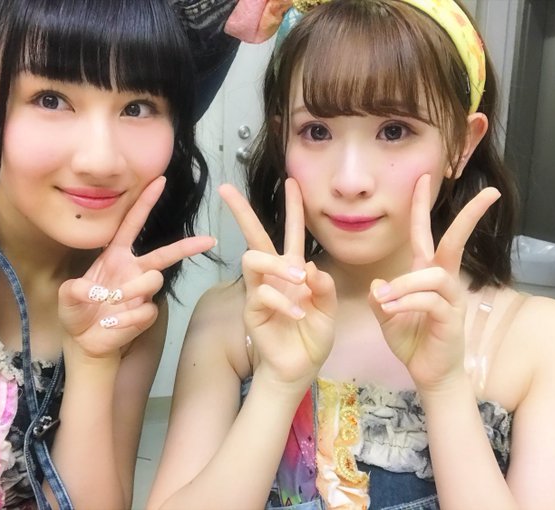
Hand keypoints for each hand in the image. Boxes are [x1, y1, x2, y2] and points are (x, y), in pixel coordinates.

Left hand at [58, 176, 215, 357]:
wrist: (84, 340)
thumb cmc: (77, 311)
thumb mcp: (67, 297)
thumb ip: (74, 290)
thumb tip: (92, 291)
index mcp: (116, 256)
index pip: (133, 224)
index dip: (145, 203)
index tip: (159, 180)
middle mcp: (134, 270)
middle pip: (165, 254)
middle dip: (186, 246)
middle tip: (208, 240)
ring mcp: (142, 292)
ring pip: (153, 280)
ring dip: (132, 290)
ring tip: (112, 303)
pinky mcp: (145, 313)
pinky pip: (145, 309)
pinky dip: (126, 318)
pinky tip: (111, 324)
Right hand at [219, 179, 335, 388]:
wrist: (297, 369)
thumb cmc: (311, 339)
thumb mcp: (328, 312)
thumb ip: (324, 289)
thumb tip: (310, 267)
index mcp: (294, 271)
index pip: (292, 233)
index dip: (293, 208)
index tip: (292, 182)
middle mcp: (274, 276)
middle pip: (255, 236)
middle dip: (242, 212)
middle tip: (226, 189)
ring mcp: (260, 291)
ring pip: (253, 259)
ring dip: (276, 264)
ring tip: (298, 281)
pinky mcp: (252, 309)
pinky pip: (263, 294)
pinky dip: (283, 302)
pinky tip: (299, 316)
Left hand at [369, 174, 500, 391]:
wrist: (428, 373)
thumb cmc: (412, 340)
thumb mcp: (386, 316)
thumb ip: (380, 298)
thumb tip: (378, 284)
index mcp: (425, 274)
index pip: (424, 234)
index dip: (421, 207)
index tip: (424, 179)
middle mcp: (442, 281)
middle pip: (455, 242)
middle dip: (470, 217)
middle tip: (490, 194)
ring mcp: (451, 298)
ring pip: (432, 275)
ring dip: (405, 284)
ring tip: (384, 300)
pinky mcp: (452, 317)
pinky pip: (429, 300)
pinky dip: (406, 302)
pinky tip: (391, 310)